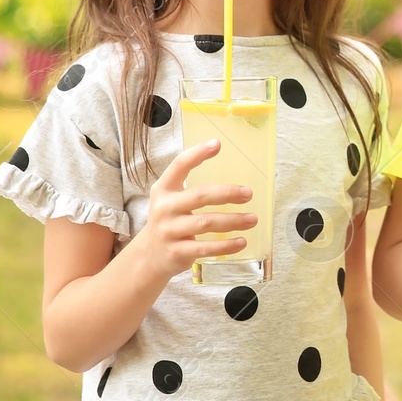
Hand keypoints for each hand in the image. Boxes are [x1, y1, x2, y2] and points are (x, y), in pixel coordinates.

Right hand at [132, 138, 257, 280]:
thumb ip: (192, 189)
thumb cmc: (170, 222)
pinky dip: (226, 245)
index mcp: (164, 189)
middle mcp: (164, 208)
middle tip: (248, 193)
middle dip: (227, 193)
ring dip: (233, 220)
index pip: (179, 166)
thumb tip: (233, 182)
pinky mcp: (176, 252)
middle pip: (200, 195)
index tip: (217, 144)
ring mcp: (169, 231)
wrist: (149, 256)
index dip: (197, 154)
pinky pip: (206, 248)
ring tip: (252, 219)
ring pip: (206, 222)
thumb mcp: (171, 200)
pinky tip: (241, 241)